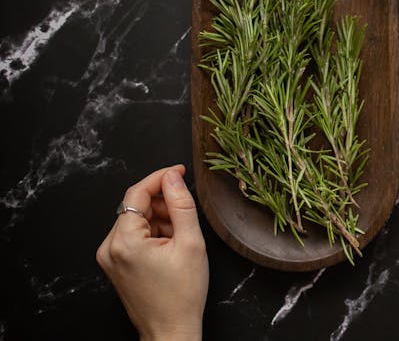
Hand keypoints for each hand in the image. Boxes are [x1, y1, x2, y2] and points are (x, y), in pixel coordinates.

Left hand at [96, 165, 208, 340]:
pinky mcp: (115, 264)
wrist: (171, 330)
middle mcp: (109, 248)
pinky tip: (170, 246)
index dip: (160, 177)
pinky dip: (153, 233)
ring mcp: (110, 257)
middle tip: (186, 216)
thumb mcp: (190, 243)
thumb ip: (181, 204)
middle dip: (163, 204)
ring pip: (136, 220)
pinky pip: (133, 235)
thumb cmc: (182, 294)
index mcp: (124, 241)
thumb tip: (173, 177)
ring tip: (181, 238)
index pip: (137, 193)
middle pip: (135, 207)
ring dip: (159, 219)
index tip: (179, 171)